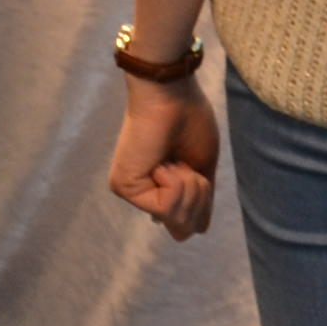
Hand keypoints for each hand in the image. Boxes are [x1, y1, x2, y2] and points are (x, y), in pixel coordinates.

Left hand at [107, 74, 220, 241]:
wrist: (173, 94)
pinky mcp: (124, 188)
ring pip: (177, 220)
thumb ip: (199, 201)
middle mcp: (144, 193)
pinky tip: (161, 160)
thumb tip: (197, 231)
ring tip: (173, 158)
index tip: (189, 165)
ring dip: (188, 185)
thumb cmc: (189, 120)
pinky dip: (175, 181)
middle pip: (184, 230)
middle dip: (198, 196)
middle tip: (184, 162)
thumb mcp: (203, 168)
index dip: (199, 202)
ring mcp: (132, 192)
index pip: (186, 226)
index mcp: (163, 188)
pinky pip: (166, 207)